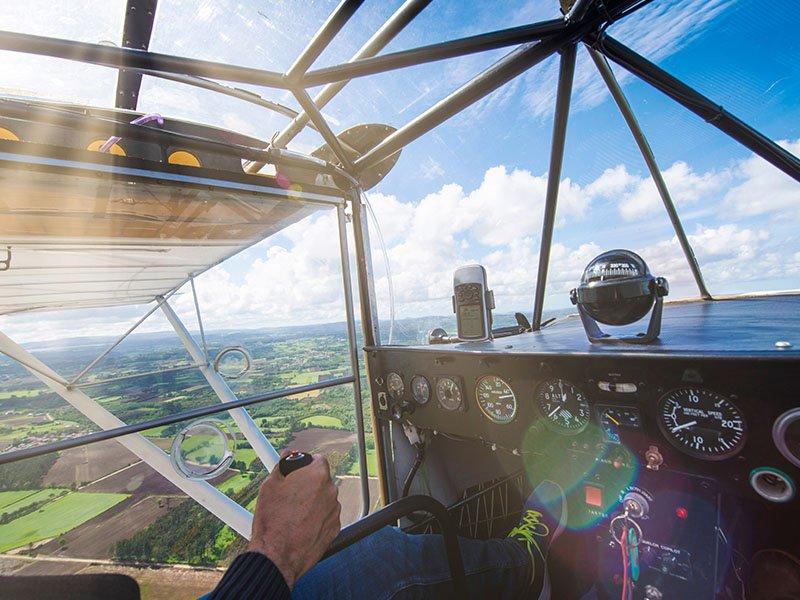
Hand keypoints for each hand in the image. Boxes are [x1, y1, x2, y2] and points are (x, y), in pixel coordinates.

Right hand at [247, 452, 340, 587]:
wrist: (277, 555)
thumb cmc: (272, 520)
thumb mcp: (270, 485)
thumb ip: (282, 465)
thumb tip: (287, 455)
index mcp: (317, 475)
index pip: (318, 460)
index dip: (306, 465)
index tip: (298, 472)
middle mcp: (331, 491)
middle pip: (322, 480)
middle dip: (309, 484)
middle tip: (292, 495)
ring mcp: (335, 510)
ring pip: (325, 499)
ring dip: (314, 502)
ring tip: (294, 514)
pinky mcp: (335, 528)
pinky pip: (327, 516)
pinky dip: (317, 518)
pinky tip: (301, 525)